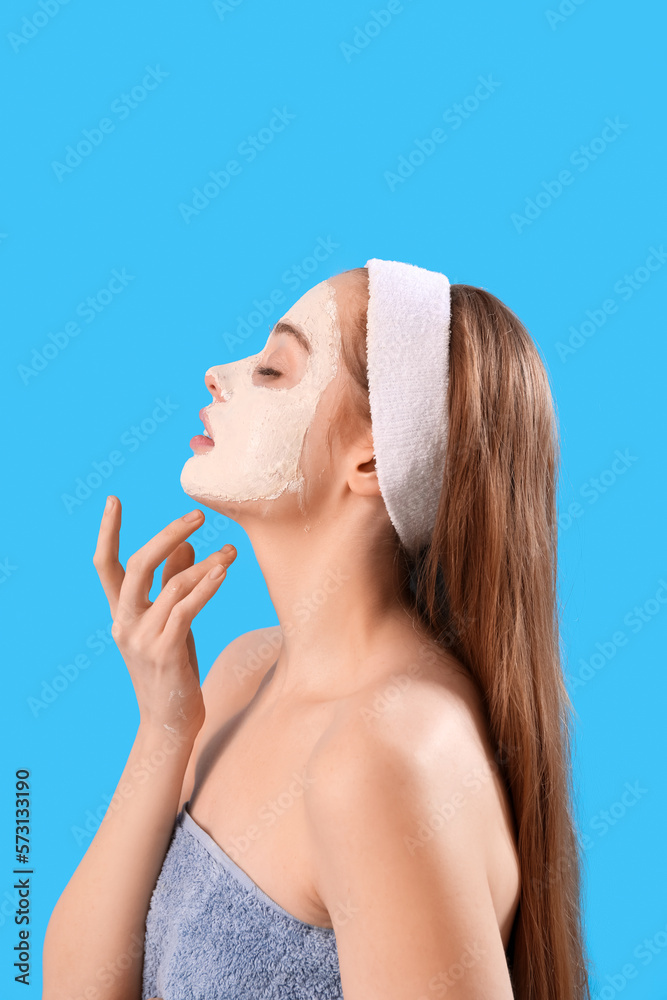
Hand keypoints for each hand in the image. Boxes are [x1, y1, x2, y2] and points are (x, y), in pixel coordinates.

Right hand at [93, 497, 236, 738]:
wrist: (170, 722)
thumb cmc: (172, 668)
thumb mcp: (170, 622)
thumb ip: (172, 585)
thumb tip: (184, 545)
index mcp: (120, 613)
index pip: (105, 565)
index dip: (107, 532)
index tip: (113, 500)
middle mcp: (124, 622)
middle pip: (138, 565)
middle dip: (167, 534)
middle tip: (197, 514)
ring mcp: (142, 638)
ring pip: (172, 586)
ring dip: (206, 565)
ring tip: (232, 552)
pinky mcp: (164, 653)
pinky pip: (186, 610)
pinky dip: (206, 588)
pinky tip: (223, 573)